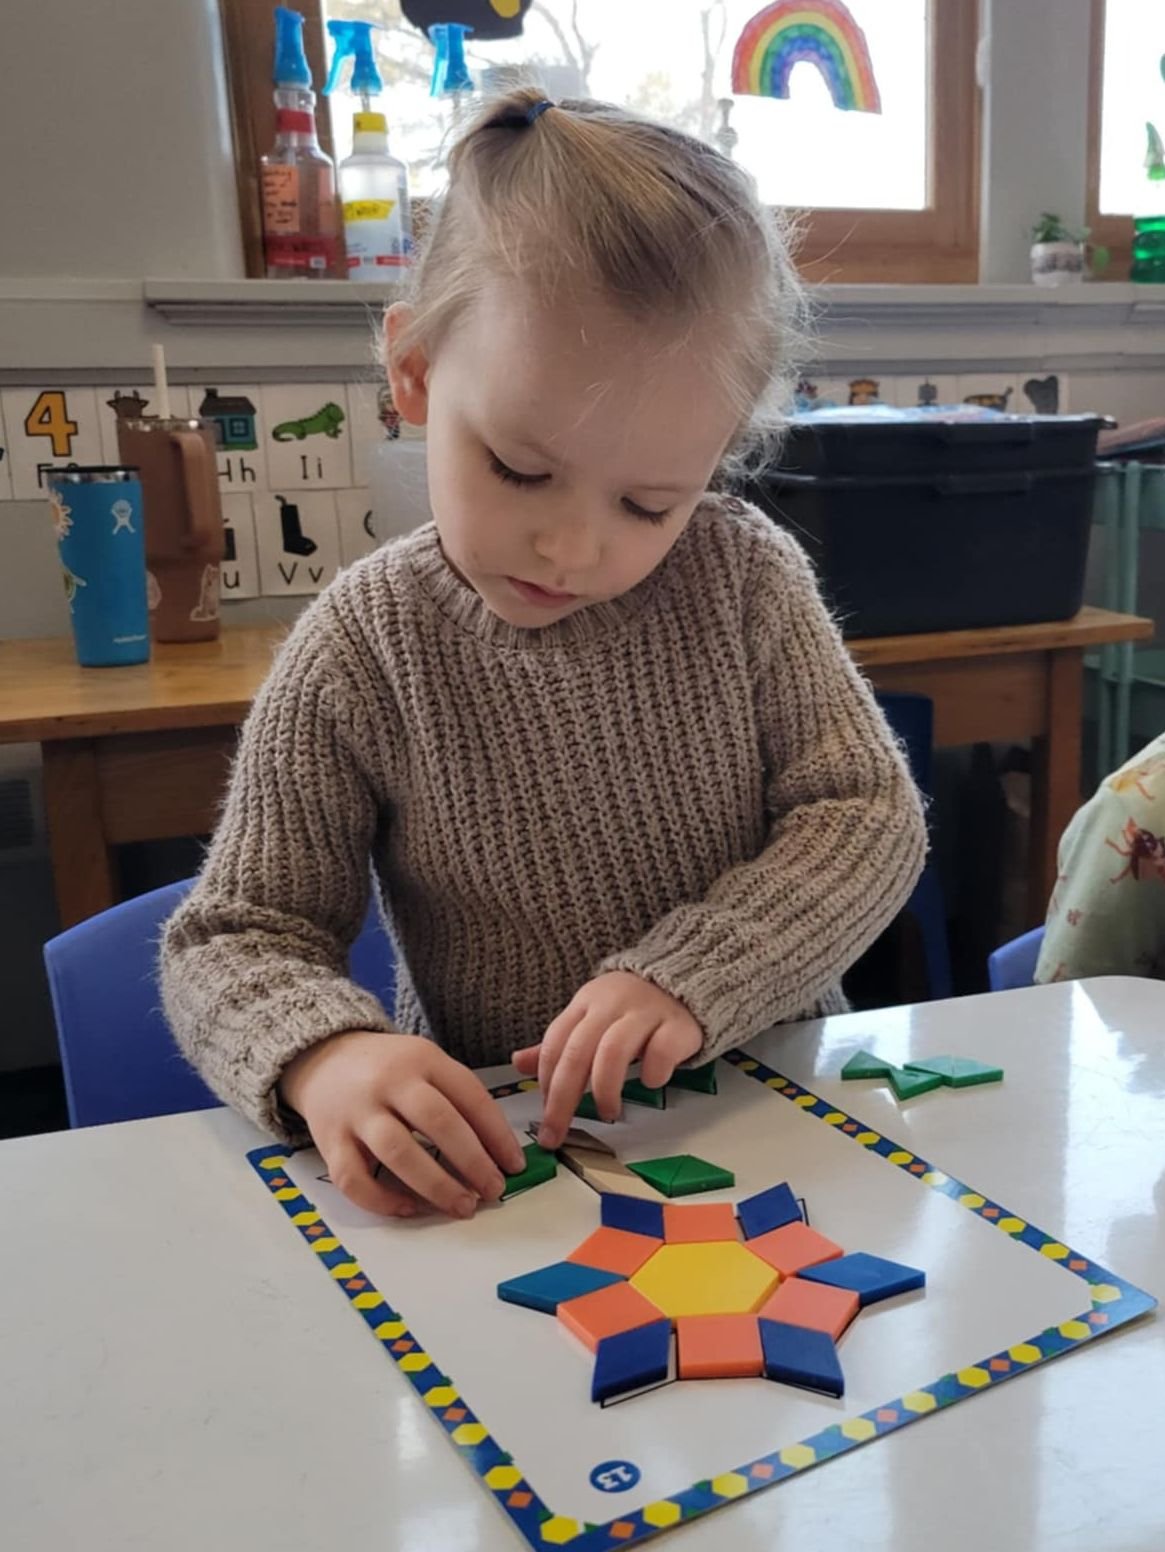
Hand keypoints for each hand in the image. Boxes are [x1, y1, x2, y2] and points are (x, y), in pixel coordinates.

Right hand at [280, 1030, 525, 1218]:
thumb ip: (457, 1098)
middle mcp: (389, 1082)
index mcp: (422, 1059)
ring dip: (437, 1185)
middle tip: (494, 1190)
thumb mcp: (426, 1064)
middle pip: (438, 1122)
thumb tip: (498, 1152)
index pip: (469, 1096)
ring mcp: (357, 1111)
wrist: (323, 1058)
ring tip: (463, 1206)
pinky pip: (354, 1179)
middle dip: (473, 1161)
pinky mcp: (329, 1140)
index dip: (497, 1134)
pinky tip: (410, 1209)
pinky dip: (383, 1200)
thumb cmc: (388, 1069)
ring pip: (399, 1152)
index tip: (515, 1165)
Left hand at [512, 972, 702, 1149]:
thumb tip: (518, 1063)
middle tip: (557, 1132)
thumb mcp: (590, 1018)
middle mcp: (611, 1004)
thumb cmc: (630, 1008)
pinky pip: (660, 1052)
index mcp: (586, 1002)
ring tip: (608, 1113)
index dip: (546, 1082)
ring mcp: (645, 1012)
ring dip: (605, 1090)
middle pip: (578, 1052)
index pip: (555, 1043)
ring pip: (614, 1051)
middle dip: (562, 1099)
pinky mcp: (676, 1025)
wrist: (682, 981)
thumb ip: (559, 1045)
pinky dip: (652, 1073)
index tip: (545, 1115)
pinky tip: (650, 1082)